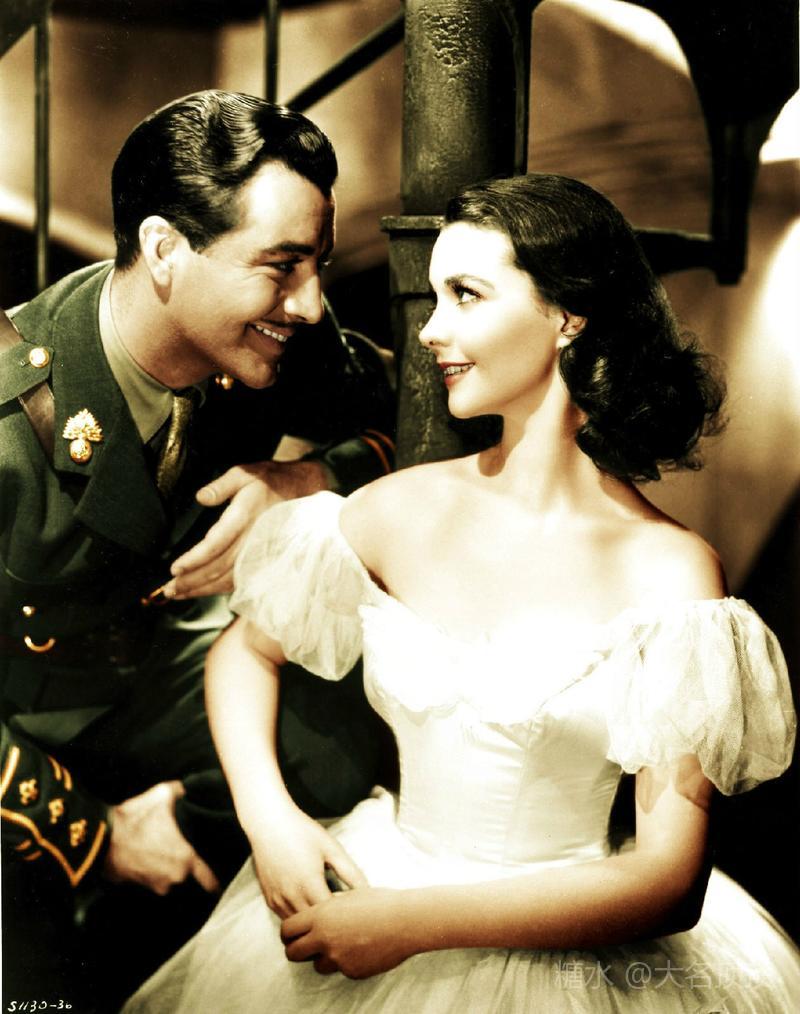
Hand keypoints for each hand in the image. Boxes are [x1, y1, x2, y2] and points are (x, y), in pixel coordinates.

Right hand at [103, 781, 218, 894]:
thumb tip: (189, 787)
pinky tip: (148, 853)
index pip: (209, 878)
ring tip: (160, 848)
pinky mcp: (138, 886)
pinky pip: (153, 878)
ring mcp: (155, 885)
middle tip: (180, 847)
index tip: (220, 883)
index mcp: (186, 859)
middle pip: (188, 873)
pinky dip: (153, 869)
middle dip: (186, 864)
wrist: (101, 838)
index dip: (216, 881)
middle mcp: (173, 877)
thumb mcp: (163, 795)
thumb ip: (182, 792)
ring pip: (169, 876)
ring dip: (167, 867)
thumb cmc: (135, 819)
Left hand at [165, 459, 328, 598]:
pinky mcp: (262, 560)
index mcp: (246, 516)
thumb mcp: (245, 473)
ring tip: (178, 594)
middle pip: (219, 567)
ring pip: (228, 578)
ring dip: (202, 589)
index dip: (196, 559)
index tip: (175, 568)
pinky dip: (218, 589)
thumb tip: (201, 497)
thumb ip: (221, 485)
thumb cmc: (270, 481)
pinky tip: (201, 591)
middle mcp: (253, 539)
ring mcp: (260, 552)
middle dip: (192, 580)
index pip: (217, 544)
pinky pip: (240, 580)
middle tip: (168, 589)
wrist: (304, 492)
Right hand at [248, 804, 365, 918]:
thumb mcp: (331, 849)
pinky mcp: (269, 900)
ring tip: (328, 910)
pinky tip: (310, 904)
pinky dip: (300, 917)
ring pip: (300, 926)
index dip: (345, 916)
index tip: (354, 908)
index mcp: (310, 885)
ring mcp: (278, 901)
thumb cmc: (303, 832)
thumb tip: (368, 891)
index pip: (332, 917)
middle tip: (344, 912)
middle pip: (315, 926)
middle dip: (331, 922)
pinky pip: (287, 918)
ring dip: (313, 923)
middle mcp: (292, 898)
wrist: (268, 823)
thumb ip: (351, 872)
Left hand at [281, 887, 410, 978]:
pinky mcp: (351, 971)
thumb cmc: (380, 902)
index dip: (287, 933)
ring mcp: (337, 958)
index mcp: (321, 915)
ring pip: (317, 966)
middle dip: (296, 950)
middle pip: (293, 953)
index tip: (291, 934)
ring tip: (340, 945)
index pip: (287, 929)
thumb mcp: (349, 895)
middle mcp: (324, 939)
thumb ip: (330, 905)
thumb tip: (322, 908)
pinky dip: (346, 962)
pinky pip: (341, 970)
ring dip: (323, 958)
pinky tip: (360, 949)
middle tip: (303, 947)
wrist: (404, 921)